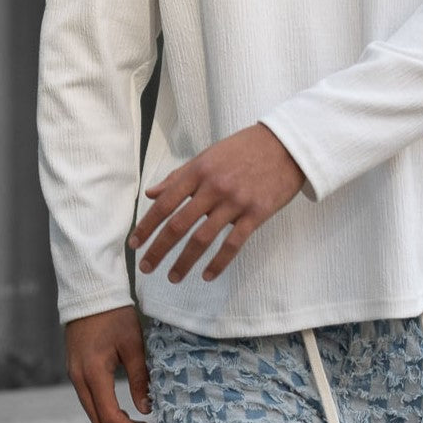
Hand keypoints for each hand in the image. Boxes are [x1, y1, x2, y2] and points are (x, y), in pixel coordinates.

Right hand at [65, 305, 153, 422]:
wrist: (90, 292)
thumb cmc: (114, 315)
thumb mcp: (133, 344)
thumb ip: (139, 378)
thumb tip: (147, 408)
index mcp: (93, 374)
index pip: (110, 418)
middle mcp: (79, 379)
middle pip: (99, 421)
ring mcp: (75, 376)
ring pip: (93, 412)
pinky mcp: (76, 370)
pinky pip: (90, 400)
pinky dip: (108, 410)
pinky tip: (125, 408)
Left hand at [128, 123, 304, 283]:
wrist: (287, 145)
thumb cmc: (245, 148)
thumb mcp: (209, 155)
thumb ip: (179, 176)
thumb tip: (151, 193)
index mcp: (199, 170)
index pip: (165, 203)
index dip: (147, 225)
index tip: (135, 244)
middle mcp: (214, 187)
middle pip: (179, 225)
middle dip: (159, 249)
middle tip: (146, 268)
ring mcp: (235, 202)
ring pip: (202, 239)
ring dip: (184, 261)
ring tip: (173, 277)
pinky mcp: (256, 213)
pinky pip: (233, 244)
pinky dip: (218, 263)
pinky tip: (207, 275)